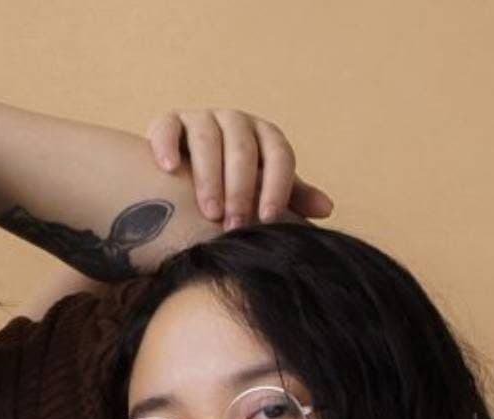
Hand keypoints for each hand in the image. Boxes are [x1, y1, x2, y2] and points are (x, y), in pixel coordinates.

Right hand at [146, 108, 333, 229]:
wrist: (183, 174)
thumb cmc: (231, 185)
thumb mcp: (262, 190)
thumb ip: (291, 197)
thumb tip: (326, 209)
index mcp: (264, 136)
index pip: (279, 155)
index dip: (277, 186)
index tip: (268, 220)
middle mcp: (235, 121)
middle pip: (243, 147)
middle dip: (241, 188)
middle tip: (235, 224)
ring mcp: (201, 118)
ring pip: (207, 138)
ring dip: (209, 176)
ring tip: (209, 211)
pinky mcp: (169, 121)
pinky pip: (168, 127)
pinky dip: (167, 145)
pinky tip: (169, 169)